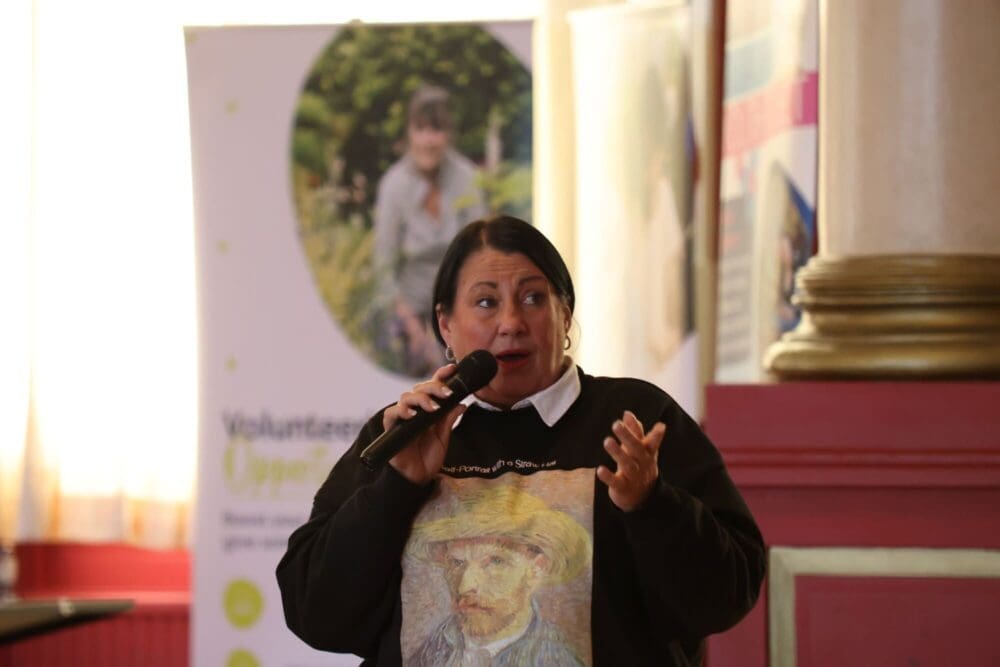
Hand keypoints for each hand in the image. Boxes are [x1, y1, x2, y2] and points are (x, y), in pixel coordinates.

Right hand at [384, 363, 466, 484]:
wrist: (417, 477)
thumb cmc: (428, 457)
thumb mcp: (443, 437)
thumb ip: (449, 419)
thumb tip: (463, 402)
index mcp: (427, 409)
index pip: (432, 387)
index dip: (441, 376)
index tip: (453, 368)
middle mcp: (414, 410)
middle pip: (420, 388)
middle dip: (434, 387)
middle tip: (447, 394)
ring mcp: (402, 417)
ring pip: (406, 396)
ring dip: (421, 399)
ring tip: (433, 408)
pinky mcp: (391, 427)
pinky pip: (392, 413)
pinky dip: (402, 411)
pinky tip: (412, 414)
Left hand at [596, 410, 664, 511]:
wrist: (641, 498)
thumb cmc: (639, 466)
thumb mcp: (639, 450)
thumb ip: (634, 432)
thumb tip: (627, 413)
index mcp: (647, 453)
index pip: (651, 442)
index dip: (656, 434)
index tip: (660, 426)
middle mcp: (642, 464)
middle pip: (636, 449)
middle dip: (627, 436)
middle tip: (616, 424)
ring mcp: (633, 477)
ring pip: (627, 464)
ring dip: (617, 452)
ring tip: (607, 441)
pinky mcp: (622, 488)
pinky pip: (616, 482)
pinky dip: (608, 477)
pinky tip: (599, 470)